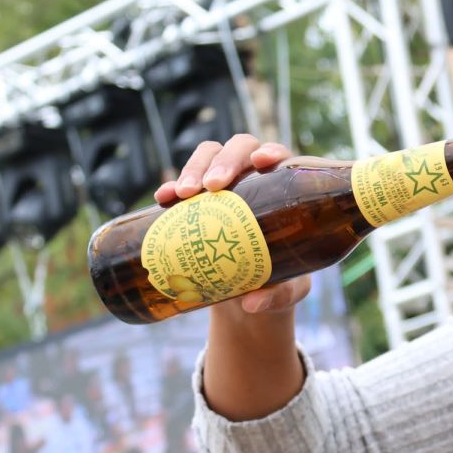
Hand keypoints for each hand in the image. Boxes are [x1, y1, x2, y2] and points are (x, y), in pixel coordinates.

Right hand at [156, 132, 309, 314]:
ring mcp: (223, 185)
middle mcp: (253, 177)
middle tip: (212, 186)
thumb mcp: (289, 289)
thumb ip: (279, 296)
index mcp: (284, 188)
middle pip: (238, 149)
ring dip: (193, 169)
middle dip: (223, 161)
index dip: (269, 151)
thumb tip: (251, 303)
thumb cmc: (281, 280)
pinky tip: (163, 198)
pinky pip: (182, 184)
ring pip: (207, 158)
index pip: (278, 157)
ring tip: (183, 194)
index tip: (261, 162)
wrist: (250, 290)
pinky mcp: (198, 200)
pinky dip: (171, 187)